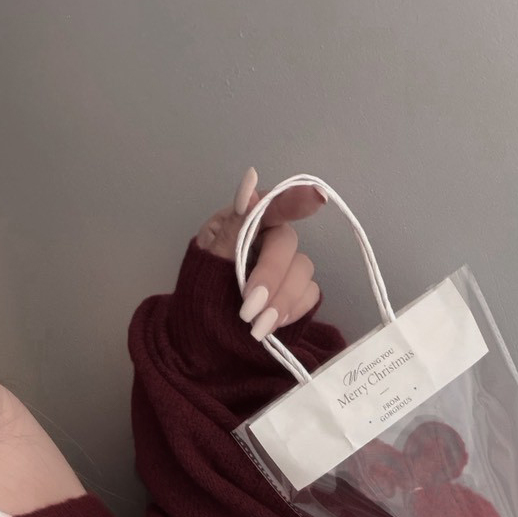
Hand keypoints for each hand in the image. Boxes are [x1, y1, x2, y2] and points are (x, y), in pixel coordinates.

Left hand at [195, 168, 325, 339]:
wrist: (202, 336)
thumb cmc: (200, 293)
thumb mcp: (208, 258)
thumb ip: (234, 224)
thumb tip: (250, 181)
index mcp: (244, 222)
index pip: (273, 204)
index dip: (295, 199)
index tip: (317, 198)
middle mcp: (268, 239)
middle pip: (287, 243)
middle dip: (271, 275)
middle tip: (249, 307)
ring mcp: (285, 266)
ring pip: (302, 271)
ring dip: (282, 300)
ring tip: (257, 326)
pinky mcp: (296, 293)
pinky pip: (309, 295)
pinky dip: (292, 311)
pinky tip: (271, 325)